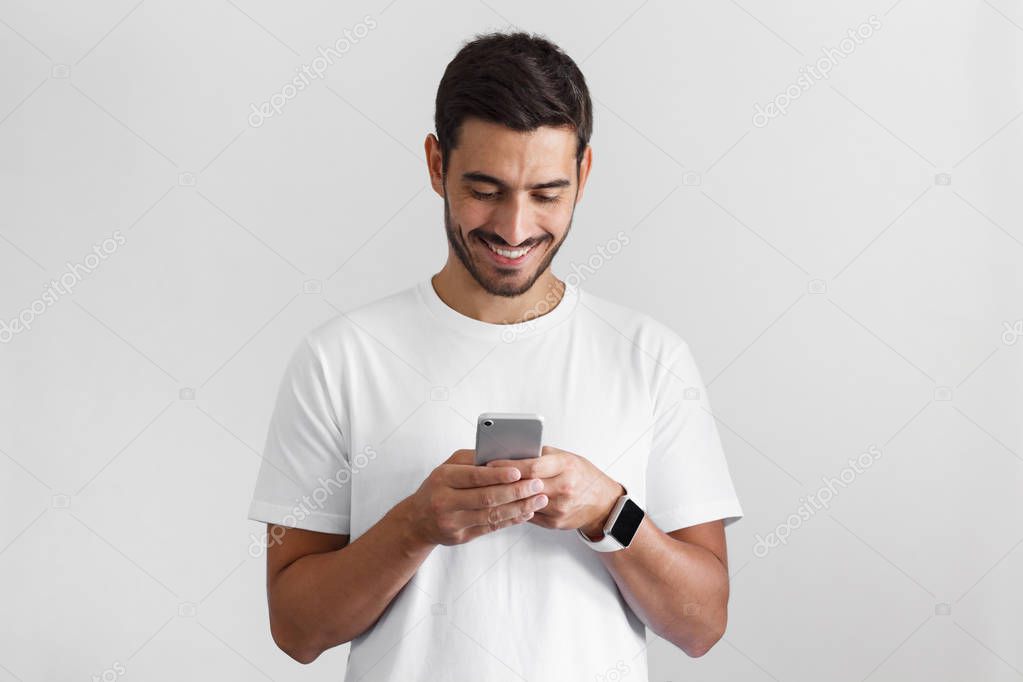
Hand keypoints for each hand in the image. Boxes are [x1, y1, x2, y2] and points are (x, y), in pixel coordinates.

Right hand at [405, 450, 549, 545]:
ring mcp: (452, 522)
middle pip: (486, 497)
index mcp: (442, 478)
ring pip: (491, 515)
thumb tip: (503, 455)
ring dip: (519, 507)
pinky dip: (511, 520)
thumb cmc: (438, 487)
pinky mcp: (461, 537)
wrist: (417, 520)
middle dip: (516, 491)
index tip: (519, 471)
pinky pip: (490, 528)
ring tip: (538, 499)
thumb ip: (472, 459)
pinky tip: (526, 513)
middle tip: (537, 485)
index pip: (473, 476)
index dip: (497, 475)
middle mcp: (445, 501)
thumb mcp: (447, 467)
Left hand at [485, 446, 623, 537]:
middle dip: (502, 481)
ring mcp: (560, 508)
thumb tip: (512, 451)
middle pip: (525, 485)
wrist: (603, 503)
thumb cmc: (582, 475)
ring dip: (505, 496)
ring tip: (487, 489)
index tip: (491, 463)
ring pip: (524, 502)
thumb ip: (542, 455)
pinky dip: (515, 508)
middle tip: (482, 477)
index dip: (509, 465)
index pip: (532, 466)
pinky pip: (529, 514)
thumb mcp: (567, 457)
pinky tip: (503, 503)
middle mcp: (564, 488)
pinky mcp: (555, 523)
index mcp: (566, 466)